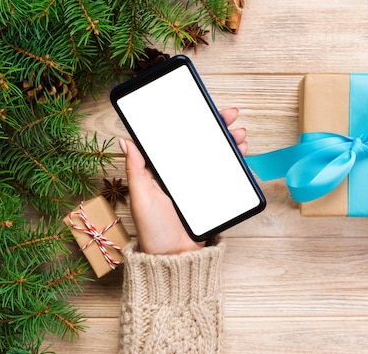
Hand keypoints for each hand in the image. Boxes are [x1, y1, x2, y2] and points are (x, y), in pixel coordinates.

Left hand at [120, 107, 247, 254]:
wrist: (175, 258)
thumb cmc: (153, 230)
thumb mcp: (141, 197)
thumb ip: (136, 169)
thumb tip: (125, 140)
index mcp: (164, 170)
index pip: (181, 139)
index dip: (193, 122)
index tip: (204, 109)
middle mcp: (183, 174)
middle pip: (203, 143)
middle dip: (219, 127)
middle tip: (231, 116)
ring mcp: (200, 184)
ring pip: (218, 156)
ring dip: (231, 143)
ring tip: (240, 136)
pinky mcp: (214, 196)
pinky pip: (227, 176)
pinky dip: (237, 164)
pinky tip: (242, 156)